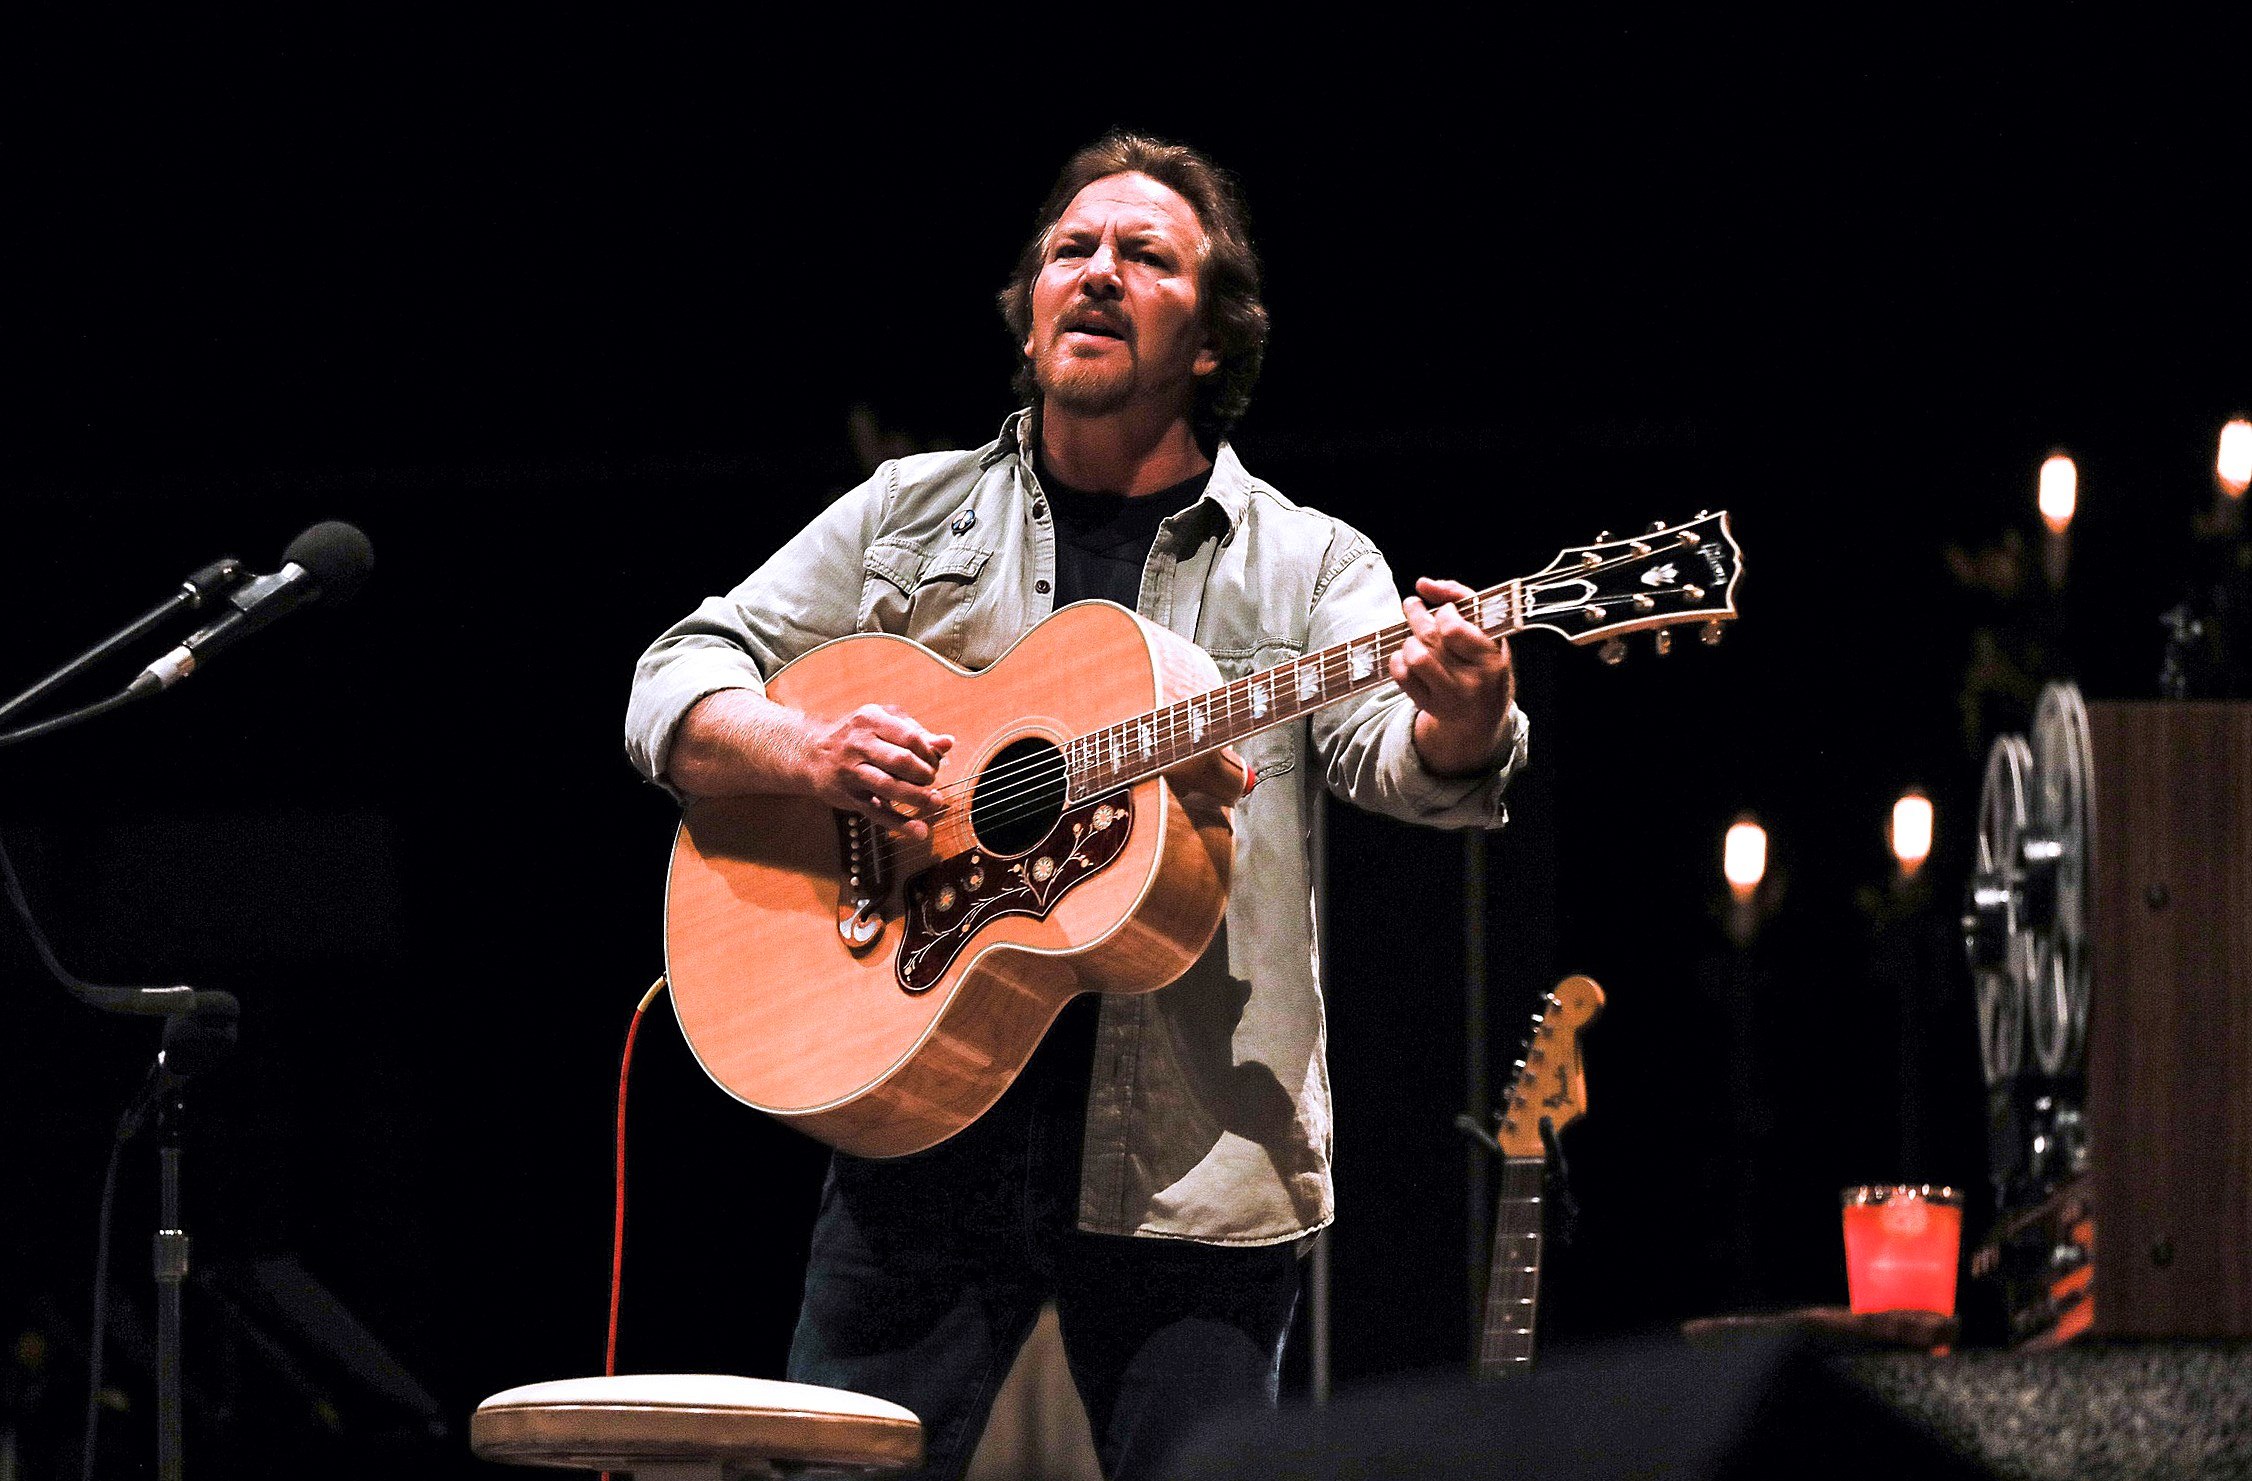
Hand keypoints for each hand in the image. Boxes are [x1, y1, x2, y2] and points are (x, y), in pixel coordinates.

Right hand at [803, 703, 954, 840]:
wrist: (810, 751)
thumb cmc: (855, 734)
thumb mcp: (881, 722)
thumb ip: (915, 731)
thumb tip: (948, 743)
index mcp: (871, 720)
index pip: (910, 737)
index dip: (929, 752)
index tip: (935, 760)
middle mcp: (859, 744)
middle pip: (901, 761)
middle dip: (925, 773)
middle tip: (931, 779)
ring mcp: (852, 772)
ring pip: (889, 787)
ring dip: (918, 797)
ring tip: (935, 801)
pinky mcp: (849, 796)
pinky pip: (877, 813)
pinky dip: (900, 825)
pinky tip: (919, 831)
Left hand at [1390, 577, 1514, 776]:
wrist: (1482, 713)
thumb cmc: (1483, 661)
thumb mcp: (1487, 629)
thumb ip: (1460, 598)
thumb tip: (1423, 583)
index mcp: (1491, 659)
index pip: (1453, 629)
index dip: (1444, 612)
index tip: (1445, 610)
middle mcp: (1471, 681)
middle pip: (1430, 638)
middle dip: (1416, 615)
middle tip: (1413, 606)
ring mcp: (1448, 696)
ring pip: (1415, 657)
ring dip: (1408, 641)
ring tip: (1414, 637)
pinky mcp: (1428, 705)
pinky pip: (1401, 675)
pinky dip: (1398, 659)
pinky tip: (1407, 656)